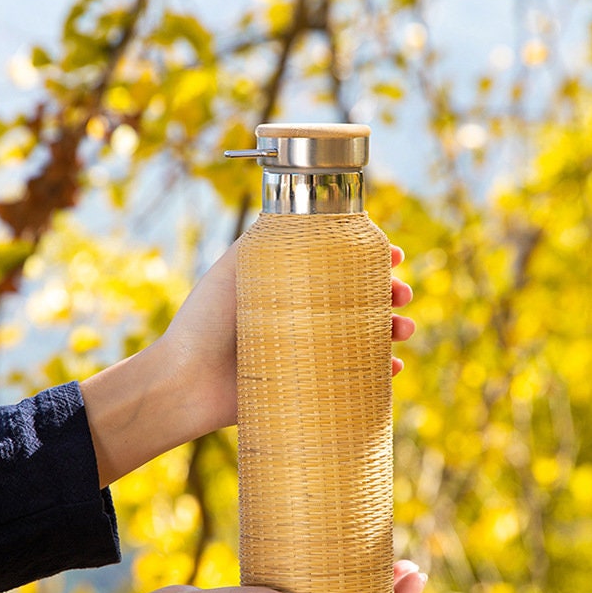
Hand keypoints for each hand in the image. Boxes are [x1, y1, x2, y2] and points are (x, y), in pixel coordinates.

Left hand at [82, 241, 414, 486]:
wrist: (188, 380)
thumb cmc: (207, 319)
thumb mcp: (236, 266)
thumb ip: (268, 238)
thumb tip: (308, 207)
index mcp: (289, 285)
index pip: (341, 266)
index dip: (372, 259)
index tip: (395, 255)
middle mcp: (303, 315)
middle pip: (360, 300)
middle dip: (389, 294)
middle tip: (402, 295)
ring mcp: (308, 351)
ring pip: (365, 337)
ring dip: (392, 331)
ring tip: (403, 330)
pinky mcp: (309, 385)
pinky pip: (354, 378)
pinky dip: (379, 374)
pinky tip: (393, 369)